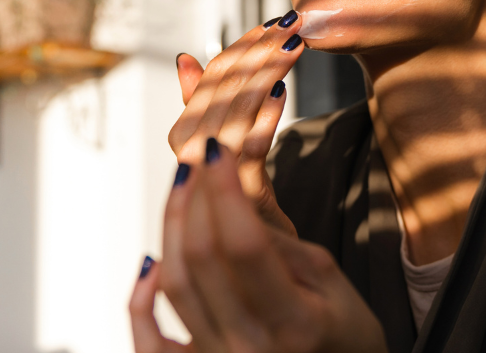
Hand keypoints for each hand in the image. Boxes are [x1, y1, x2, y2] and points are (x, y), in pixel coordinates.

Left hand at [129, 139, 388, 352]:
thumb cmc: (345, 337)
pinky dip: (140, 300)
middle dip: (196, 197)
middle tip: (200, 157)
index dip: (226, 191)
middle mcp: (248, 349)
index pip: (244, 245)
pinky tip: (150, 262)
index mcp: (293, 324)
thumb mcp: (333, 282)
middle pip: (201, 258)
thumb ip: (282, 246)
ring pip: (174, 284)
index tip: (219, 151)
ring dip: (171, 227)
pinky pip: (149, 340)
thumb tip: (233, 205)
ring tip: (183, 188)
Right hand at [169, 12, 301, 234]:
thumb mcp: (231, 155)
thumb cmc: (250, 212)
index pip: (209, 84)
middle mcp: (193, 164)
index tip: (271, 23)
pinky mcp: (241, 206)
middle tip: (290, 22)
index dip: (239, 50)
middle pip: (218, 96)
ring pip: (231, 118)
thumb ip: (207, 109)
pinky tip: (281, 93)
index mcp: (189, 145)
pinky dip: (262, 120)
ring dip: (263, 74)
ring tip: (292, 44)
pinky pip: (248, 156)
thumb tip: (186, 59)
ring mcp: (214, 186)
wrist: (266, 278)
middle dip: (256, 53)